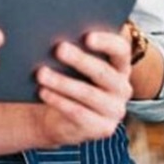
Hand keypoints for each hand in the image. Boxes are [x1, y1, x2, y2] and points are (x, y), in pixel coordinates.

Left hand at [35, 31, 131, 147]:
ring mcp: (115, 110)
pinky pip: (79, 113)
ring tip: (41, 73)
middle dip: (80, 60)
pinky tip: (43, 92)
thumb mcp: (71, 64)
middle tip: (58, 49)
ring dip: (63, 82)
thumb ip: (72, 48)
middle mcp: (122, 87)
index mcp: (119, 65)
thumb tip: (55, 35)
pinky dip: (59, 101)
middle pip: (103, 72)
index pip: (121, 50)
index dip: (106, 42)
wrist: (58, 117)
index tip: (87, 37)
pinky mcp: (103, 128)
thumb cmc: (66, 79)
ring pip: (89, 93)